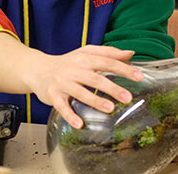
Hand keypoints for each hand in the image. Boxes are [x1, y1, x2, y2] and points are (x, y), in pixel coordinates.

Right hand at [24, 45, 143, 128]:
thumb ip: (108, 52)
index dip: (124, 69)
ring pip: (80, 92)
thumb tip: (130, 54)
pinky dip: (70, 115)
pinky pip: (62, 106)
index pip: (107, 62)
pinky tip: (80, 123)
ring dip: (95, 100)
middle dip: (112, 88)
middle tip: (128, 97)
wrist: (38, 69)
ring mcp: (63, 82)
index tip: (139, 77)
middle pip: (95, 78)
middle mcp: (74, 69)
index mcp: (85, 58)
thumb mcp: (86, 53)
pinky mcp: (53, 95)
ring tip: (110, 108)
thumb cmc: (67, 62)